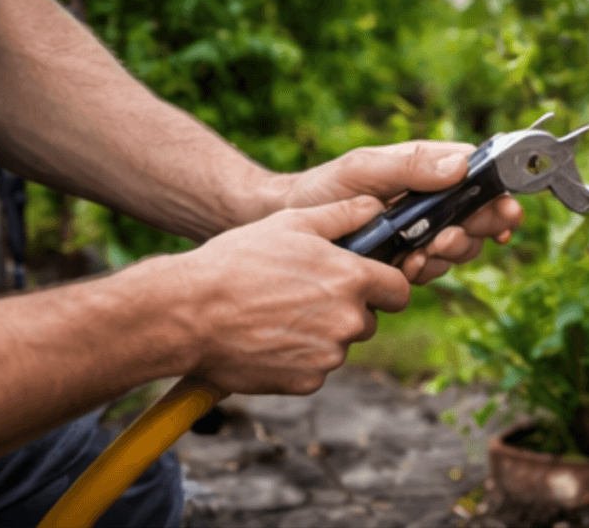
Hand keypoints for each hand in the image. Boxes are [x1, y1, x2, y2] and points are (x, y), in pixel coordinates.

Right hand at [150, 196, 408, 394]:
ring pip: (340, 345)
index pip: (400, 289)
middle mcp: (349, 321)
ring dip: (321, 333)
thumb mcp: (291, 222)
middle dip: (347, 309)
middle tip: (305, 293)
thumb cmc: (237, 262)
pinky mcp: (307, 382)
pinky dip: (298, 357)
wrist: (189, 314)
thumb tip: (375, 207)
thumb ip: (343, 214)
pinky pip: (315, 368)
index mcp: (352, 279)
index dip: (384, 284)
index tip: (367, 282)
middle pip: (369, 319)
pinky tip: (268, 337)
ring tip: (278, 313)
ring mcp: (328, 356)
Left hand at [283, 141, 522, 283]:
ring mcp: (421, 233)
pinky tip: (405, 268)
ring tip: (422, 253)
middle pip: (478, 218)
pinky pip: (432, 270)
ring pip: (459, 248)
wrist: (288, 228)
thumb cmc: (323, 189)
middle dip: (473, 231)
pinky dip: (424, 271)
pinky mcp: (406, 261)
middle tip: (449, 237)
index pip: (478, 176)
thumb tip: (460, 167)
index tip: (505, 212)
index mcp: (427, 170)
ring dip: (448, 254)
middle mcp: (430, 202)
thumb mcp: (363, 168)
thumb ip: (409, 166)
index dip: (498, 195)